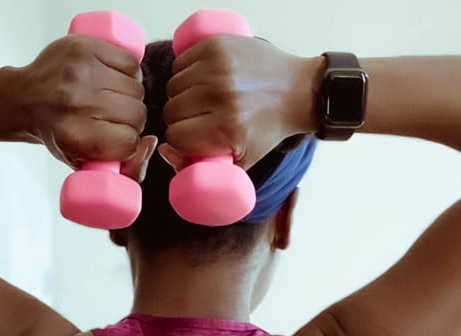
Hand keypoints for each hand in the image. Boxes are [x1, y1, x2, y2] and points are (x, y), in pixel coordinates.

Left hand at [14, 35, 154, 180]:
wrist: (23, 98)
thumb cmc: (57, 131)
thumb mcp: (86, 163)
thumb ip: (124, 168)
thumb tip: (151, 143)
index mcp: (75, 135)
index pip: (129, 142)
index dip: (128, 143)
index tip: (116, 140)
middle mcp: (77, 102)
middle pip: (137, 113)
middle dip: (131, 119)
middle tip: (112, 117)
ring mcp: (81, 71)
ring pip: (137, 87)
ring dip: (130, 95)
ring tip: (111, 97)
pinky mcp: (84, 47)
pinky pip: (131, 62)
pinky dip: (128, 71)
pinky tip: (113, 78)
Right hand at [158, 36, 314, 172]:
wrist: (296, 90)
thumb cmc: (268, 127)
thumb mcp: (241, 160)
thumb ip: (200, 166)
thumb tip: (163, 150)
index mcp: (228, 128)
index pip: (176, 137)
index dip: (182, 140)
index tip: (195, 137)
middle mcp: (222, 95)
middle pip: (171, 111)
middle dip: (182, 118)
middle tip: (201, 117)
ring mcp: (218, 67)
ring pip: (172, 86)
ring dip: (183, 94)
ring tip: (204, 98)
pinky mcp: (216, 45)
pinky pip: (180, 62)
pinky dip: (186, 71)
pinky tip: (204, 79)